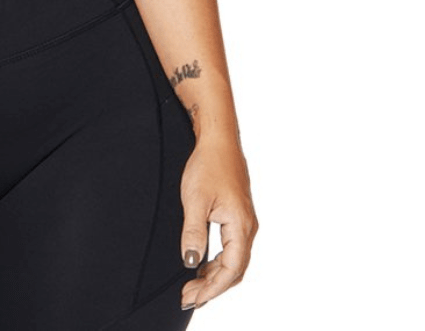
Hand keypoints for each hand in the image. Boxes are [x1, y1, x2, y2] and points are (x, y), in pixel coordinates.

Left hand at [179, 136, 257, 309]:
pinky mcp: (238, 216)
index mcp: (241, 226)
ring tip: (192, 285)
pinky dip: (217, 261)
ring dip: (214, 275)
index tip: (192, 297)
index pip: (230, 270)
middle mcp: (248, 228)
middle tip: (188, 296)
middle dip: (212, 287)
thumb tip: (190, 262)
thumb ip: (194, 232)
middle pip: (234, 270)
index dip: (212, 288)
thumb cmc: (208, 165)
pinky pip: (231, 248)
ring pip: (234, 260)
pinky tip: (202, 264)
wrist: (219, 139)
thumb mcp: (194, 199)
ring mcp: (245, 222)